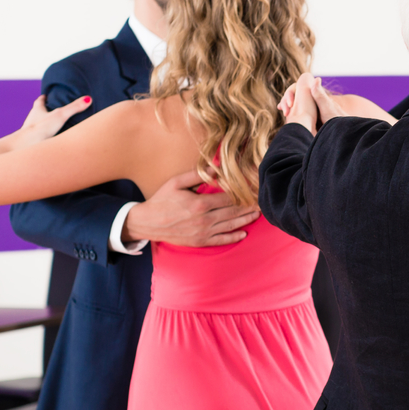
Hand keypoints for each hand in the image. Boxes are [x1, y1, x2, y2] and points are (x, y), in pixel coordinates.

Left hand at [16, 95, 92, 146]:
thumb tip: (88, 99)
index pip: (40, 101)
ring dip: (44, 124)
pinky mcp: (33, 141)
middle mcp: (32, 119)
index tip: (46, 95)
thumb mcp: (61, 115)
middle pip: (37, 112)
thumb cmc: (40, 128)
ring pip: (38, 125)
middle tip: (50, 109)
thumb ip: (74, 108)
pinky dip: (45, 137)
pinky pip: (40, 137)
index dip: (44, 98)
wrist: (26, 145)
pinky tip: (52, 140)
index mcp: (37, 110)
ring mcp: (31, 131)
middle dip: (43, 110)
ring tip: (53, 126)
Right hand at [122, 170, 260, 246]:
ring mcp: (203, 232)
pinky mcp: (200, 242)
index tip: (254, 189)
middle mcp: (204, 219)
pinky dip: (233, 237)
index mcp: (200, 203)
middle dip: (249, 206)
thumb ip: (197, 175)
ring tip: (257, 214)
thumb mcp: (176, 183)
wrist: (147, 223)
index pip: (229, 197)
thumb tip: (216, 167)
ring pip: (230, 225)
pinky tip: (243, 233)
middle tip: (261, 202)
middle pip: (233, 211)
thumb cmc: (161, 200)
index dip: (243, 193)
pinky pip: (221, 240)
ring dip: (245, 220)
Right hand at [280, 74, 346, 134]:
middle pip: (295, 95)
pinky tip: (288, 120)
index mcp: (316, 95)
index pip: (298, 88)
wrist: (342, 130)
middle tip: (282, 108)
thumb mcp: (326, 108)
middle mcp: (313, 99)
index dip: (291, 93)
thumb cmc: (336, 120)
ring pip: (296, 104)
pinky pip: (298, 112)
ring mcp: (312, 107)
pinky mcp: (311, 116)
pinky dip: (292, 114)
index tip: (290, 104)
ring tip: (283, 112)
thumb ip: (320, 95)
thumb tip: (316, 78)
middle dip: (287, 100)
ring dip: (287, 107)